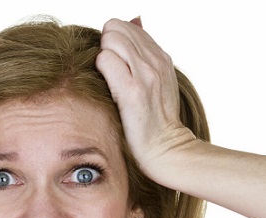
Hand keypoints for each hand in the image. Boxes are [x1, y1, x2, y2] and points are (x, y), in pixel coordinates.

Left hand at [96, 18, 197, 178]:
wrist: (166, 149)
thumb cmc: (155, 121)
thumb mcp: (158, 82)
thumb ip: (145, 55)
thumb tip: (135, 20)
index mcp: (161, 57)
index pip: (128, 26)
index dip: (113, 41)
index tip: (113, 63)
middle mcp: (155, 61)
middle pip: (116, 28)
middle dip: (105, 45)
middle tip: (107, 72)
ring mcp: (145, 74)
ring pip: (110, 39)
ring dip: (102, 56)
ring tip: (108, 80)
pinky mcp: (132, 90)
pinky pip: (105, 60)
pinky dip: (100, 69)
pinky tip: (107, 88)